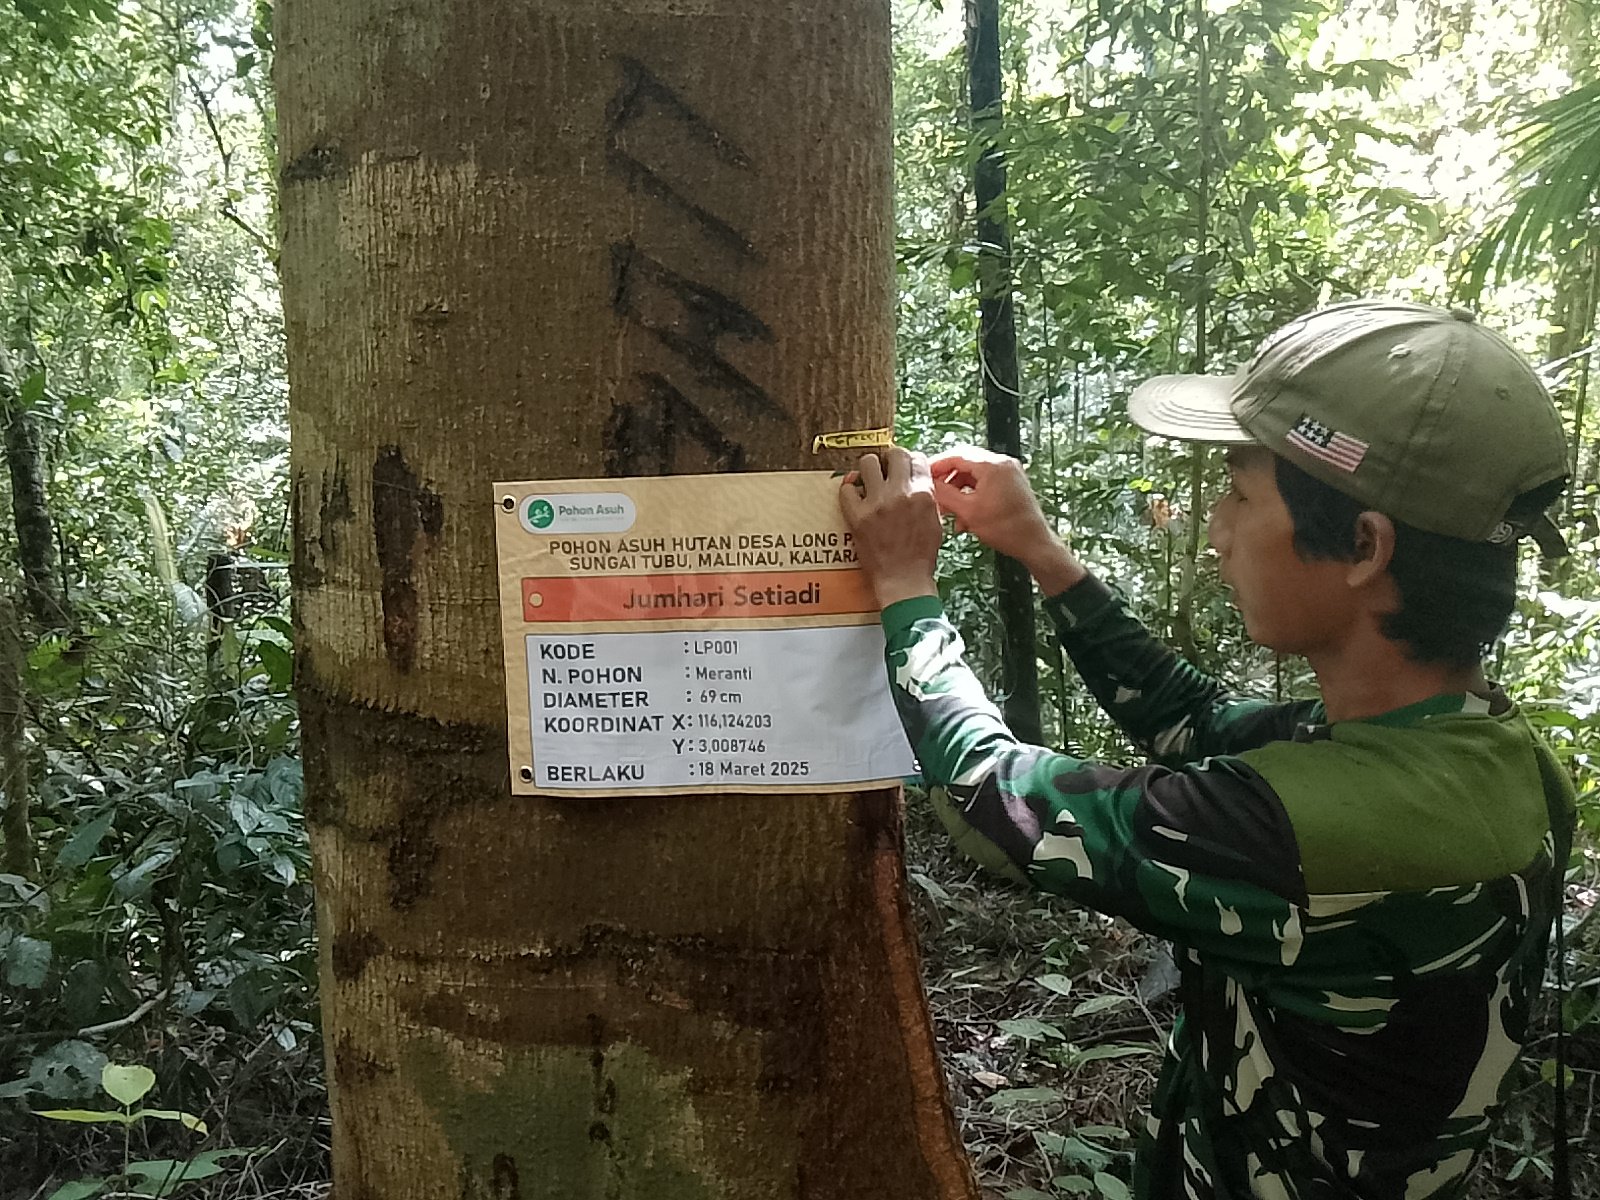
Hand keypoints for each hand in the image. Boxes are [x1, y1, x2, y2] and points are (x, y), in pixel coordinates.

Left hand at [838, 447, 943, 607]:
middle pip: (894, 454)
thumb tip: (917, 479)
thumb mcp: (935, 521)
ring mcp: (877, 503)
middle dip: (890, 459)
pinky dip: (849, 490)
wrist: (903, 580)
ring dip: (869, 469)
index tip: (904, 466)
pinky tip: (855, 496)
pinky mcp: (857, 516)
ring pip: (868, 463)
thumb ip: (927, 496)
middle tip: (886, 469)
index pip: (917, 458)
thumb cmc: (921, 556)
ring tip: (869, 479)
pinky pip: (846, 489)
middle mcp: (900, 493)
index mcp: (923, 494)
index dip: (910, 460)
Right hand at [930, 445, 1084, 593]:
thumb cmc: (1005, 528)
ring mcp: (1009, 473)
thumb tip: (928, 484)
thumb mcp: (968, 511)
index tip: (923, 476)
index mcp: (992, 465)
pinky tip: (964, 516)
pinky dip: (972, 495)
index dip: (936, 465)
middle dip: (947, 479)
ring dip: (958, 490)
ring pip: (974, 475)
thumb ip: (945, 494)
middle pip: (965, 463)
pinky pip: (986, 483)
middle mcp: (1002, 463)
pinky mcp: (1012, 484)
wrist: (1034, 543)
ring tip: (948, 510)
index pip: (956, 455)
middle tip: (933, 492)